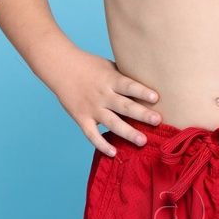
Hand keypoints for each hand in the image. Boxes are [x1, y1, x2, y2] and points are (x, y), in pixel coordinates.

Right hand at [45, 49, 161, 155]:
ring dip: (127, 132)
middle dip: (141, 114)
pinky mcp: (82, 118)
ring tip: (142, 141)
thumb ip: (125, 78)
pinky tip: (114, 152)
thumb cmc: (90, 65)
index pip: (128, 85)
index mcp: (110, 79)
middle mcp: (102, 95)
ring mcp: (92, 108)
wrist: (61, 67)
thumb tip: (149, 85)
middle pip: (124, 106)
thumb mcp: (109, 66)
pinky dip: (101, 144)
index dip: (141, 91)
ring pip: (112, 122)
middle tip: (157, 121)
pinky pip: (92, 134)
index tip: (156, 97)